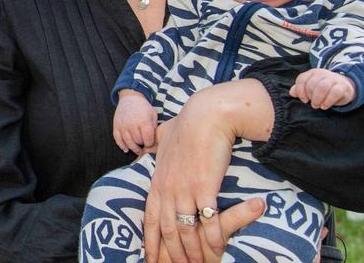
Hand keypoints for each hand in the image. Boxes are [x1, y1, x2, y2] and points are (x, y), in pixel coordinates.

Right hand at [113, 90, 157, 154]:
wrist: (130, 98)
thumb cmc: (143, 107)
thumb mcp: (153, 115)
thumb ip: (154, 128)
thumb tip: (154, 141)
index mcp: (143, 121)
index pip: (148, 139)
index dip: (150, 144)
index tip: (151, 143)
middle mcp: (132, 124)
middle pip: (138, 141)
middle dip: (142, 144)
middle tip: (144, 143)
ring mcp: (123, 126)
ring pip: (128, 142)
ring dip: (133, 148)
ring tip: (138, 149)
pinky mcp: (116, 126)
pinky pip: (118, 139)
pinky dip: (122, 146)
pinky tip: (126, 149)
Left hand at [143, 80, 273, 262]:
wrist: (205, 115)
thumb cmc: (185, 126)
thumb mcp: (161, 139)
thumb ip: (154, 149)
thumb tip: (146, 148)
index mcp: (157, 181)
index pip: (150, 219)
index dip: (151, 242)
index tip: (151, 259)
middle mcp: (167, 189)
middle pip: (168, 231)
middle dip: (173, 254)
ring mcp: (185, 189)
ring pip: (187, 230)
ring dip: (194, 251)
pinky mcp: (205, 187)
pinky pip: (209, 221)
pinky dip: (213, 238)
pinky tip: (218, 249)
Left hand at [290, 68, 355, 109]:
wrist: (344, 86)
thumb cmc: (323, 88)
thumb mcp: (311, 87)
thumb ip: (300, 89)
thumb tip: (292, 93)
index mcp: (312, 73)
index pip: (302, 79)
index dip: (300, 91)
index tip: (304, 100)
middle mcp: (322, 74)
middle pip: (312, 84)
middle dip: (310, 96)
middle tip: (312, 104)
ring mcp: (333, 79)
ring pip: (322, 87)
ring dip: (318, 99)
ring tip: (317, 105)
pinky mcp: (343, 86)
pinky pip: (335, 93)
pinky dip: (328, 101)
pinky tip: (325, 106)